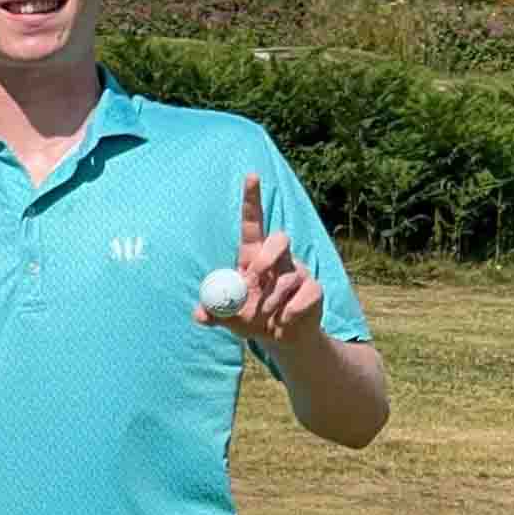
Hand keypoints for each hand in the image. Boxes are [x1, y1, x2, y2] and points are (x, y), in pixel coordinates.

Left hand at [194, 172, 323, 343]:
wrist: (282, 338)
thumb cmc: (251, 318)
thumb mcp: (228, 317)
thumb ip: (213, 313)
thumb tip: (199, 314)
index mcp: (254, 255)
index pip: (253, 222)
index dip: (252, 199)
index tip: (251, 175)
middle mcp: (279, 258)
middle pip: (279, 239)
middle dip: (267, 257)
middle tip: (254, 277)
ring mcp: (299, 272)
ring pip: (288, 277)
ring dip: (271, 300)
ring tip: (263, 316)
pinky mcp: (314, 289)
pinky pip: (304, 295)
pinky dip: (289, 312)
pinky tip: (282, 321)